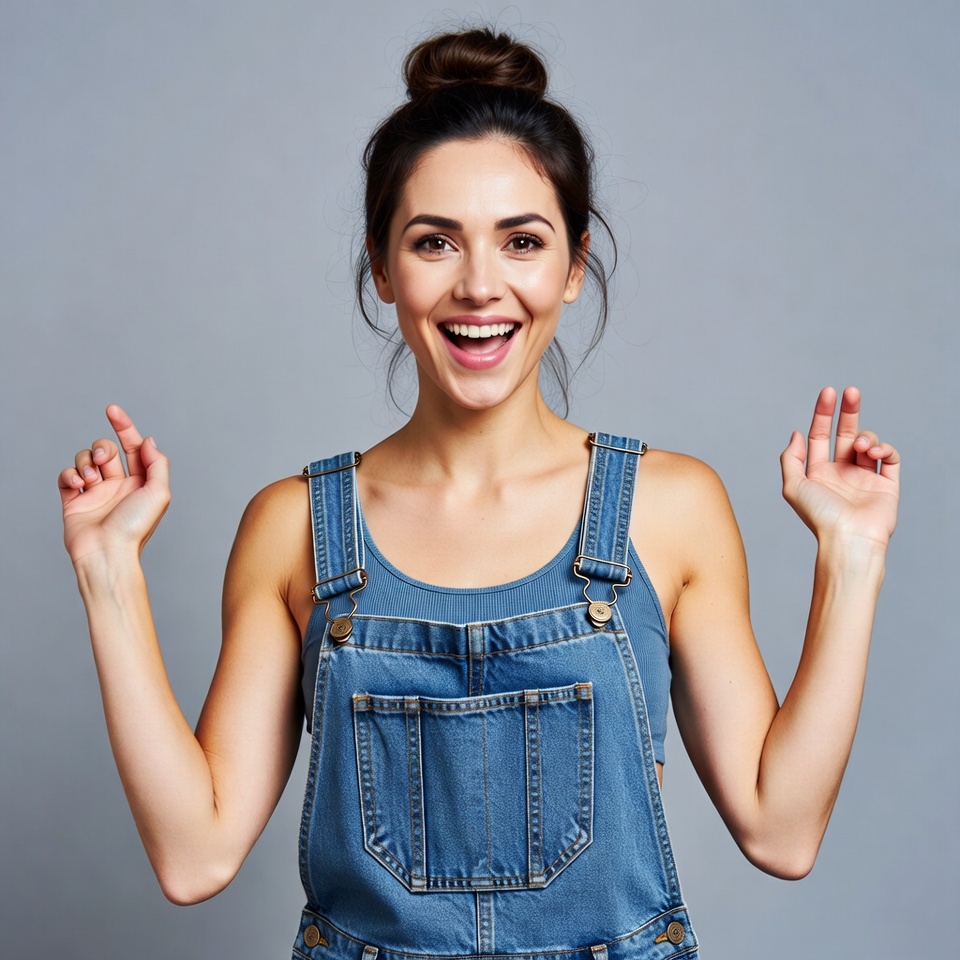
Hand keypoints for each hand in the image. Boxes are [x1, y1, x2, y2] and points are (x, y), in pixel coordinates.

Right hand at [58, 405, 170, 563]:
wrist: (106, 553)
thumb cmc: (135, 527)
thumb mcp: (159, 492)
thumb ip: (157, 464)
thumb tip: (148, 440)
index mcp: (140, 482)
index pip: (133, 446)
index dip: (124, 426)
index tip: (112, 409)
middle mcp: (119, 485)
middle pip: (106, 449)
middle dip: (102, 447)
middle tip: (103, 459)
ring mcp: (96, 492)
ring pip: (85, 459)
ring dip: (85, 462)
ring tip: (89, 480)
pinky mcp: (74, 501)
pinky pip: (66, 476)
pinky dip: (69, 474)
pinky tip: (77, 485)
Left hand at [781, 386, 899, 548]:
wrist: (849, 539)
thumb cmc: (820, 516)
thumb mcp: (793, 486)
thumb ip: (790, 458)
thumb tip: (796, 433)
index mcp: (818, 472)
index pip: (820, 436)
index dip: (823, 414)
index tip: (828, 393)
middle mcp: (841, 472)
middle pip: (846, 433)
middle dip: (849, 411)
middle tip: (851, 391)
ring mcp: (865, 477)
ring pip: (868, 443)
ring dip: (865, 436)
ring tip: (861, 446)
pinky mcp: (886, 484)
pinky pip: (890, 457)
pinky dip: (884, 448)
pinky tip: (874, 451)